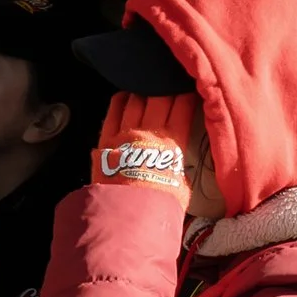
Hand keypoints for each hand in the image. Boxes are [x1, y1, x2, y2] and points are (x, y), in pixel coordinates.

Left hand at [93, 92, 201, 210]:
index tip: (190, 88)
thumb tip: (176, 163)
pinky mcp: (106, 140)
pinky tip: (124, 94)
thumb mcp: (181, 187)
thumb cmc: (159, 206)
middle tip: (169, 81)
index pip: (183, 109)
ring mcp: (125, 133)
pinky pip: (113, 112)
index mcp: (172, 143)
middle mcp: (149, 132)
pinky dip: (120, 100)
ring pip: (136, 100)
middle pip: (160, 98)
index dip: (187, 95)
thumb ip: (178, 167)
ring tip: (148, 85)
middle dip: (166, 86)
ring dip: (143, 90)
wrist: (127, 215)